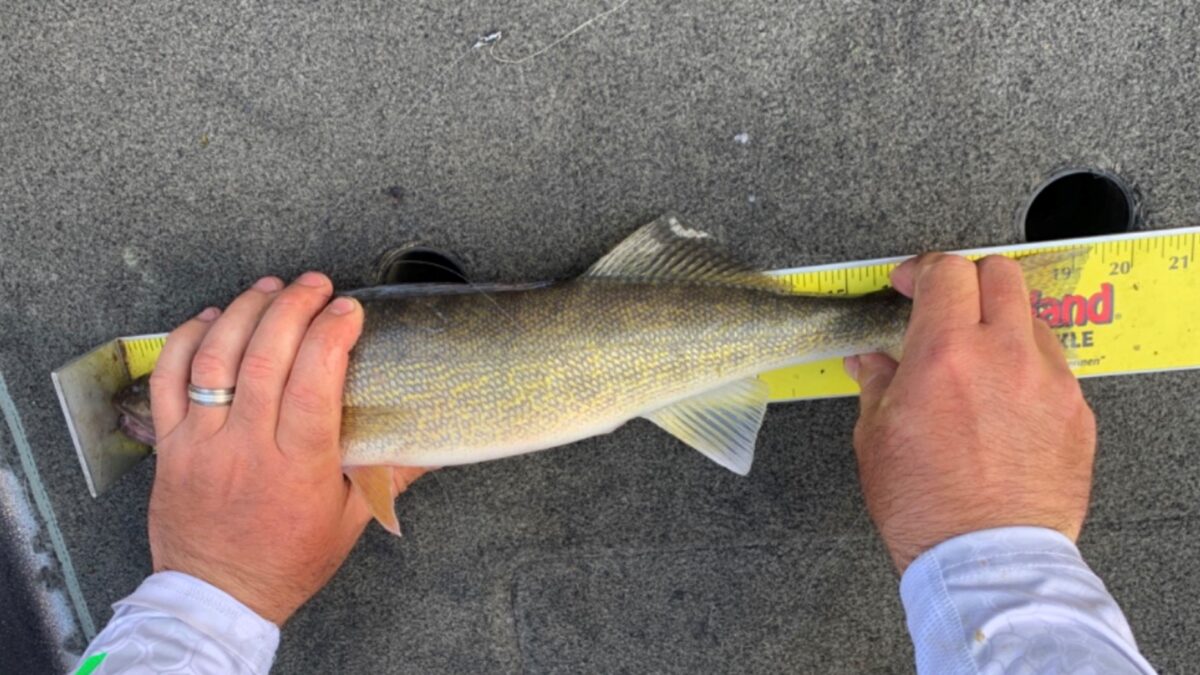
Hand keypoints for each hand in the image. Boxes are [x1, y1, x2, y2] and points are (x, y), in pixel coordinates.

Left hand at [147, 272, 425, 624]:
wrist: (218, 598)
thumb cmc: (288, 561)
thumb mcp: (350, 520)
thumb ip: (390, 474)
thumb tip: (437, 441)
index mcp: (296, 467)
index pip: (312, 384)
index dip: (331, 336)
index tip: (349, 310)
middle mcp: (245, 447)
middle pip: (264, 358)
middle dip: (292, 308)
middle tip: (315, 285)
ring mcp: (201, 442)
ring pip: (214, 358)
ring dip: (243, 312)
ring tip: (271, 288)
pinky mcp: (170, 443)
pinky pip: (168, 380)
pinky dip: (187, 340)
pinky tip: (212, 318)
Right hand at [844, 254, 1096, 572]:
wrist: (986, 559)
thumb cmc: (929, 508)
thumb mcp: (877, 439)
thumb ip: (877, 385)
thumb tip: (870, 363)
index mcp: (945, 354)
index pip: (945, 271)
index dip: (921, 268)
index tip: (909, 281)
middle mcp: (1003, 356)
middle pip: (1000, 274)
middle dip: (968, 279)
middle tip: (947, 303)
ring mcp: (1048, 382)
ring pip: (1031, 317)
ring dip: (1001, 324)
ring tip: (978, 358)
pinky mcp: (1077, 412)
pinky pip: (1053, 367)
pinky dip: (1027, 368)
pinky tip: (1004, 399)